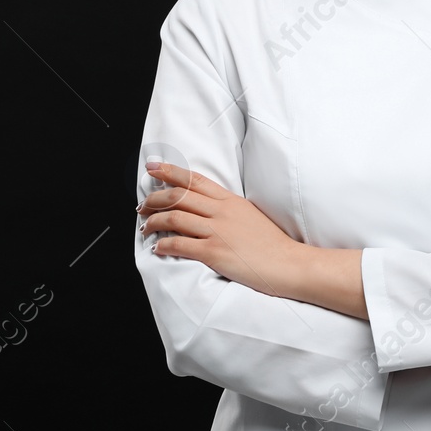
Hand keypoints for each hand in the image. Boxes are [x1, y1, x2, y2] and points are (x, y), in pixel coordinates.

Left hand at [139, 162, 305, 298]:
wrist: (289, 264)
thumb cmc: (272, 244)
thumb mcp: (250, 216)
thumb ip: (228, 209)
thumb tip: (208, 208)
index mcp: (230, 200)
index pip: (194, 179)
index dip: (170, 171)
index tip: (152, 167)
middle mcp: (221, 212)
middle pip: (179, 196)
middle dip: (154, 198)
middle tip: (142, 205)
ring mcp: (217, 231)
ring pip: (174, 218)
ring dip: (153, 222)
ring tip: (145, 228)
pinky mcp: (214, 252)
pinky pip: (180, 244)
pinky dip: (164, 245)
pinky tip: (157, 248)